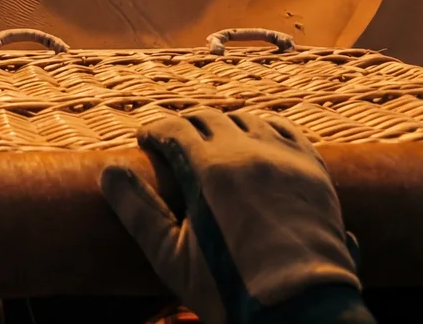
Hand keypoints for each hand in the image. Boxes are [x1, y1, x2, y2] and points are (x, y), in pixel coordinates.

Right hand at [101, 107, 359, 323]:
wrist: (299, 306)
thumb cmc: (229, 287)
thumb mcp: (170, 257)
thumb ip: (138, 211)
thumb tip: (109, 172)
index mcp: (210, 170)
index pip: (174, 128)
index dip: (155, 130)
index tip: (146, 140)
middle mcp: (249, 152)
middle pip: (210, 117)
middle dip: (186, 124)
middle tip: (174, 139)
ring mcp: (284, 159)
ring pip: (248, 120)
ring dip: (225, 125)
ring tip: (214, 141)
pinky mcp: (313, 170)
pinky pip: (286, 131)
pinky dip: (265, 129)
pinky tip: (258, 142)